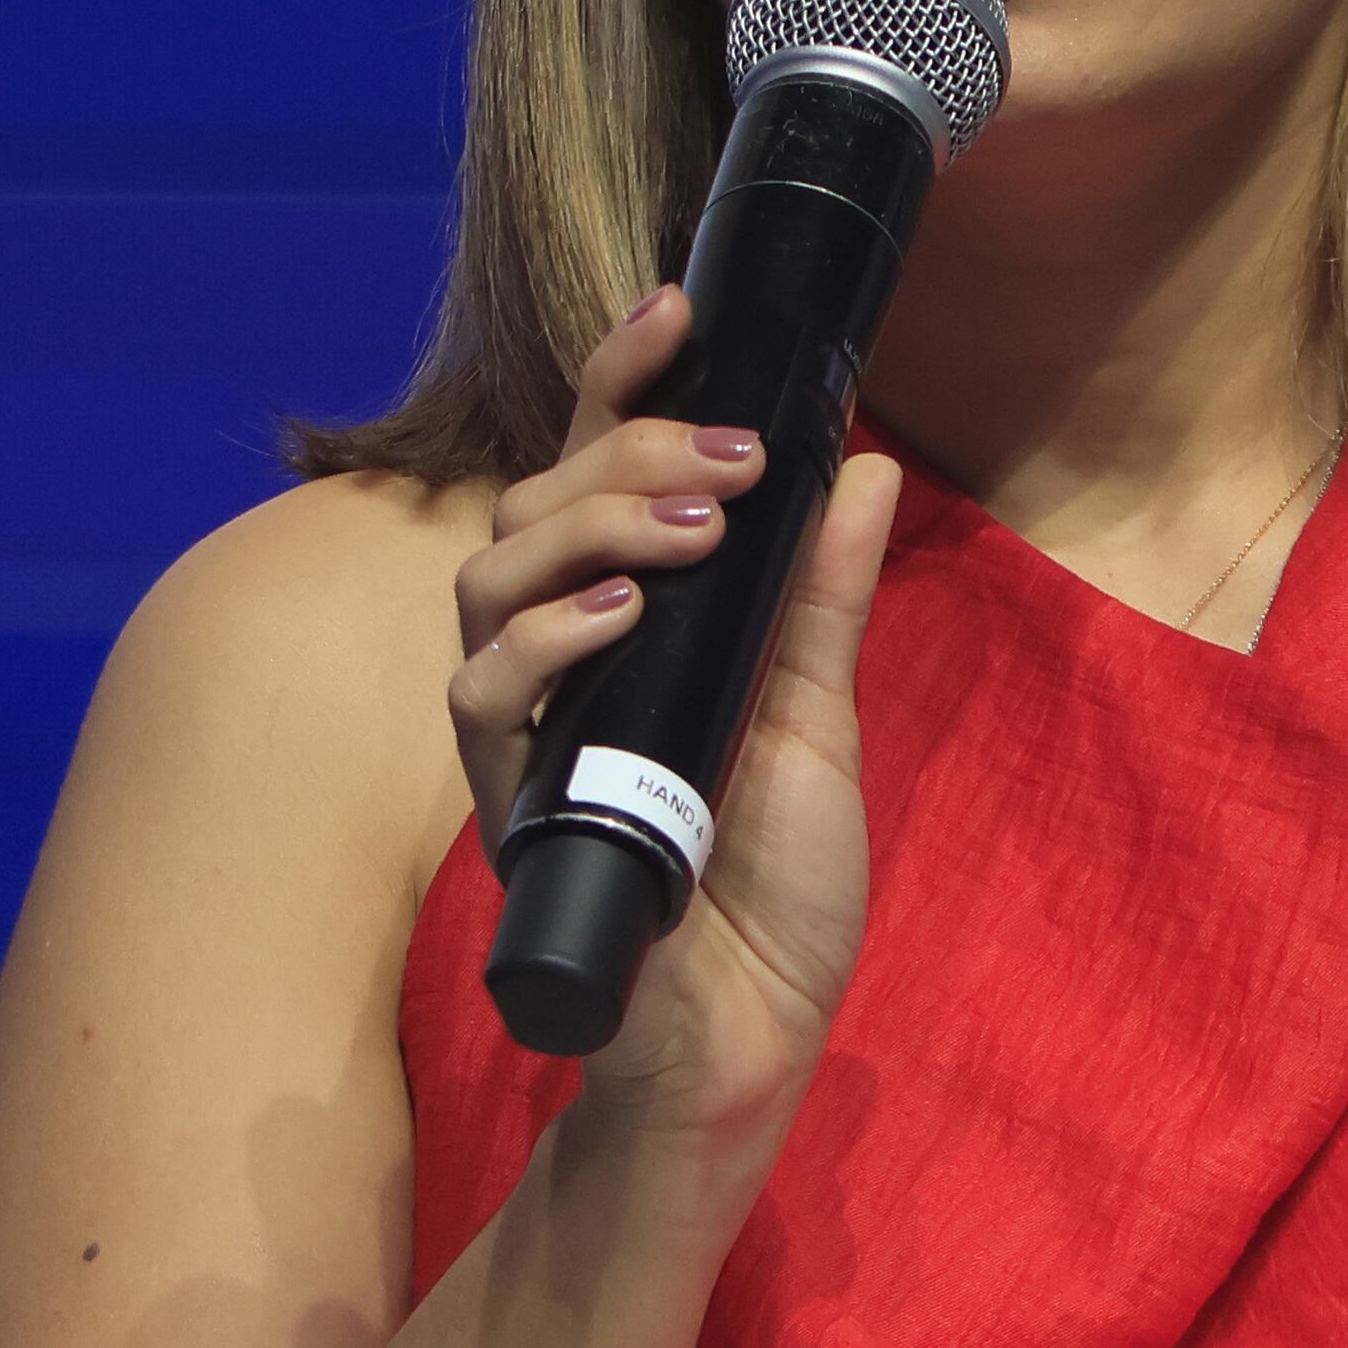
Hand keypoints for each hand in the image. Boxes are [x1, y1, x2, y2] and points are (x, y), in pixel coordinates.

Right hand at [444, 284, 901, 1148]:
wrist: (747, 1041)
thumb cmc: (772, 894)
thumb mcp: (818, 720)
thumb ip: (826, 597)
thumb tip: (864, 464)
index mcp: (635, 623)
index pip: (594, 471)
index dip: (618, 381)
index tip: (679, 307)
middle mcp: (564, 660)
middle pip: (535, 501)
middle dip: (627, 447)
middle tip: (733, 455)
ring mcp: (530, 729)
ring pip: (490, 575)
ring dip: (590, 524)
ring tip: (691, 524)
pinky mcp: (513, 802)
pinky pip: (484, 696)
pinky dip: (547, 639)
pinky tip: (622, 615)